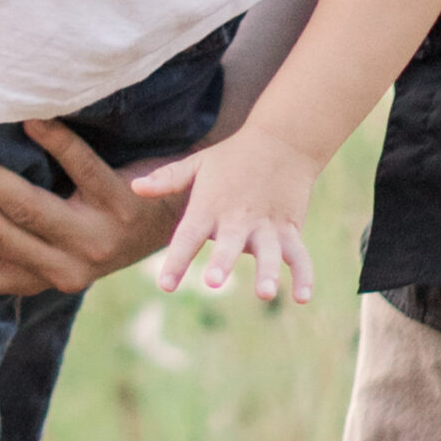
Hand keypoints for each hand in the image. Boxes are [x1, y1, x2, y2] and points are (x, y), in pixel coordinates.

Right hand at [0, 118, 178, 298]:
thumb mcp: (49, 237)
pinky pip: (82, 169)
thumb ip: (3, 226)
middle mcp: (64, 270)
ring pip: (25, 207)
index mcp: (34, 279)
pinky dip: (54, 141)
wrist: (176, 212)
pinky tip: (31, 119)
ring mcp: (96, 240)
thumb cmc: (93, 216)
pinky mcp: (124, 205)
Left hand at [133, 129, 317, 302]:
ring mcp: (267, 225)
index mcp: (209, 206)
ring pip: (269, 252)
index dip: (177, 261)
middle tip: (212, 282)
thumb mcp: (197, 164)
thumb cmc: (231, 158)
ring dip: (267, 272)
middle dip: (222, 263)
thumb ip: (167, 179)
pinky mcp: (291, 228)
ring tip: (265, 294)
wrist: (282, 141)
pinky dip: (304, 276)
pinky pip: (300, 255)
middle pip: (229, 244)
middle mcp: (238, 219)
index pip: (188, 237)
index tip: (166, 285)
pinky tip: (302, 298)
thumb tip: (135, 187)